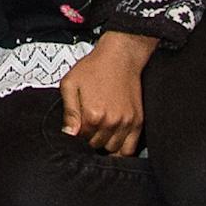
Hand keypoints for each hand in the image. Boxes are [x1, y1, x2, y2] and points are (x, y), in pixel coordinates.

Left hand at [60, 31, 154, 156]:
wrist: (121, 55)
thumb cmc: (95, 66)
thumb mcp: (71, 83)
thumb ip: (68, 111)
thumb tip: (68, 134)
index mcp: (92, 114)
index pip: (80, 139)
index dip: (77, 132)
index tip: (79, 124)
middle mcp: (111, 122)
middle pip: (95, 146)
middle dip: (90, 138)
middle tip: (90, 124)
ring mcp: (126, 123)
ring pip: (112, 150)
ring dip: (105, 144)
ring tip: (102, 130)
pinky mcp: (137, 122)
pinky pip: (130, 149)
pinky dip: (121, 150)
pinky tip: (115, 141)